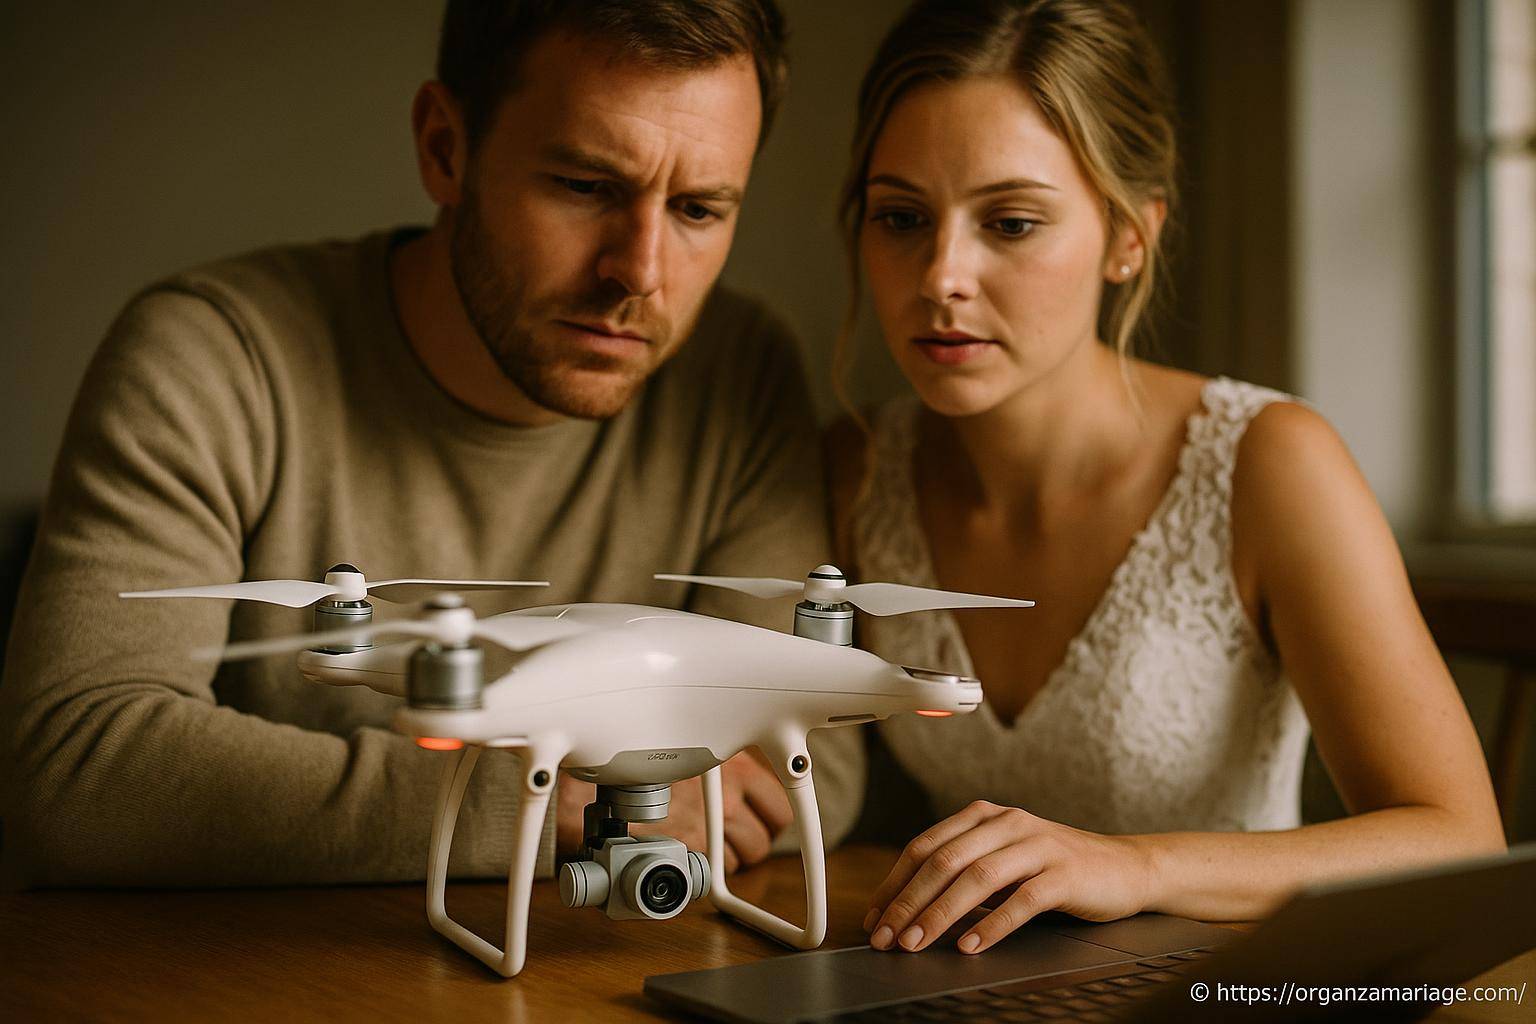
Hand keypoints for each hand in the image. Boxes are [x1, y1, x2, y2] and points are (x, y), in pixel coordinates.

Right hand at [555, 749, 793, 872]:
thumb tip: (725, 776)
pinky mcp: (686, 853)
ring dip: (726, 858)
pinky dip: (703, 872)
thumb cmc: (634, 764)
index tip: (758, 820)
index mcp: (733, 767)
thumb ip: (710, 763)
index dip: (768, 818)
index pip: (775, 804)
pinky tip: (686, 856)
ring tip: (702, 846)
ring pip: (741, 860)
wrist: (595, 786)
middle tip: (728, 839)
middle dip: (748, 843)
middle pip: (763, 838)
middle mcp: (726, 799)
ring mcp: (708, 828)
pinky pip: (713, 872)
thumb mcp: (686, 751)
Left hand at [864, 801, 1152, 954]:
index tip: (873, 917)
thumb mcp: (1004, 862)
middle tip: (886, 937)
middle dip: (908, 902)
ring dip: (940, 913)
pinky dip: (992, 925)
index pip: (925, 846)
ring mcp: (1037, 846)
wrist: (1126, 868)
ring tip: (917, 943)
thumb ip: (963, 874)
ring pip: (977, 878)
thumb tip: (910, 911)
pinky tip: (970, 945)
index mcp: (984, 816)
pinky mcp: (1064, 874)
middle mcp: (1007, 823)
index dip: (894, 882)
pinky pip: (1022, 900)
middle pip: (944, 861)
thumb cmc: (1056, 870)